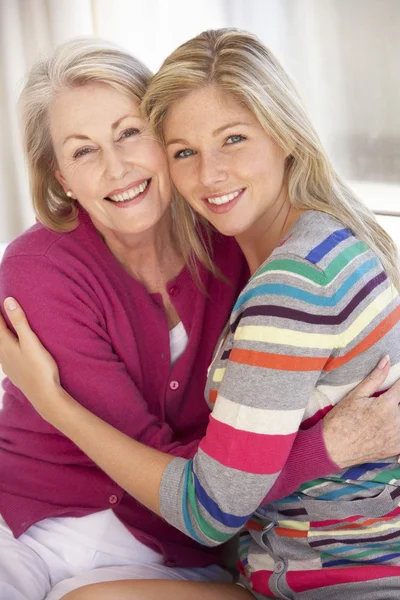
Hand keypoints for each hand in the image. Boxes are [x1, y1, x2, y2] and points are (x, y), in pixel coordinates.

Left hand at [0, 298, 59, 418]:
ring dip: (2, 336)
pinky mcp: (13, 372)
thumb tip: (8, 301)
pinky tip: (9, 350)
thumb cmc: (40, 367)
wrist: (44, 395)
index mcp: (5, 344)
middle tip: (2, 313)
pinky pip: (4, 355)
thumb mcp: (31, 341)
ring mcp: (7, 365)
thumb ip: (19, 321)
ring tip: (5, 330)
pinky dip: (5, 347)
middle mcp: (2, 354)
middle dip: (0, 323)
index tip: (1, 300)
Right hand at [323, 356, 399, 467]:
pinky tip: (391, 425)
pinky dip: (398, 428)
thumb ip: (375, 377)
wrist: (333, 448)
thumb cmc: (341, 419)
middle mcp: (396, 421)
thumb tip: (387, 359)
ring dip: (398, 411)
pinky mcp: (396, 448)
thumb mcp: (356, 395)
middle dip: (398, 398)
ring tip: (388, 411)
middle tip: (390, 400)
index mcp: (387, 405)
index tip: (398, 381)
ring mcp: (398, 437)